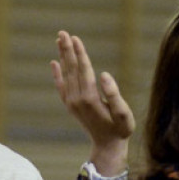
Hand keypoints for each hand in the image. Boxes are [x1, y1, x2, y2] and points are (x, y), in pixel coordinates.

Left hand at [51, 31, 134, 174]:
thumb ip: (114, 94)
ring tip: (60, 40)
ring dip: (63, 56)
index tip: (75, 38)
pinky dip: (57, 73)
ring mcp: (72, 102)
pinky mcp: (70, 105)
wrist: (107, 146)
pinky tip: (54, 62)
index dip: (80, 53)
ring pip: (65, 74)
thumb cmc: (120, 129)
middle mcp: (77, 98)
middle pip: (71, 68)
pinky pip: (61, 85)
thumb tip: (104, 74)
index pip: (84, 69)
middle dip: (67, 50)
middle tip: (62, 32)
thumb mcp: (124, 113)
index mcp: (90, 98)